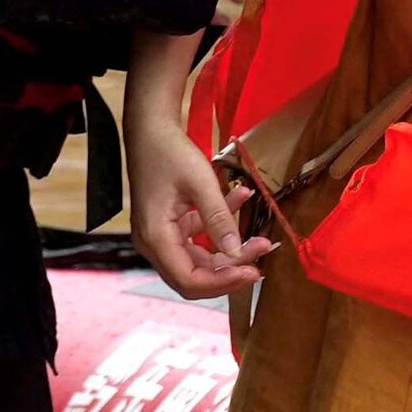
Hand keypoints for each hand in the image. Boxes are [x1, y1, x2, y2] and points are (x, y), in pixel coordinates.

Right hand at [127, 94, 277, 298]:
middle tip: (261, 259)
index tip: (253, 271)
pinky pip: (198, 237)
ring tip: (260, 238)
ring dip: (230, 250)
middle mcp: (154, 243)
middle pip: (194, 275)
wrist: (150, 128)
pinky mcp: (170, 225)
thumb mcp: (200, 183)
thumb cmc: (169, 151)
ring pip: (200, 259)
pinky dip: (220, 227)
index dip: (222, 282)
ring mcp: (161, 235)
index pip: (189, 281)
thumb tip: (237, 253)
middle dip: (229, 270)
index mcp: (155, 238)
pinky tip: (241, 200)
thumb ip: (219, 219)